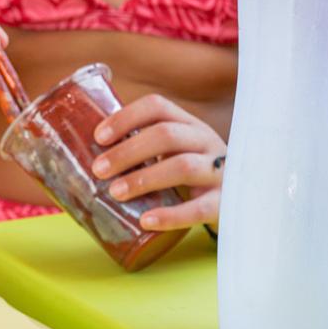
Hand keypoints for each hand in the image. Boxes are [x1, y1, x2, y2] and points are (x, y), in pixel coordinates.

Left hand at [92, 94, 226, 230]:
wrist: (244, 200)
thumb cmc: (195, 177)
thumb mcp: (176, 154)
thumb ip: (144, 151)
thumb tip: (83, 159)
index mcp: (189, 125)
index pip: (157, 107)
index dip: (126, 118)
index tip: (98, 137)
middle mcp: (206, 141)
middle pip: (166, 135)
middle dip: (127, 151)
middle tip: (99, 170)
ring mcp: (220, 171)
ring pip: (182, 167)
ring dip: (144, 178)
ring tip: (115, 193)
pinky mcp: (225, 202)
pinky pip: (198, 208)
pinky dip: (170, 216)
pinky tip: (147, 221)